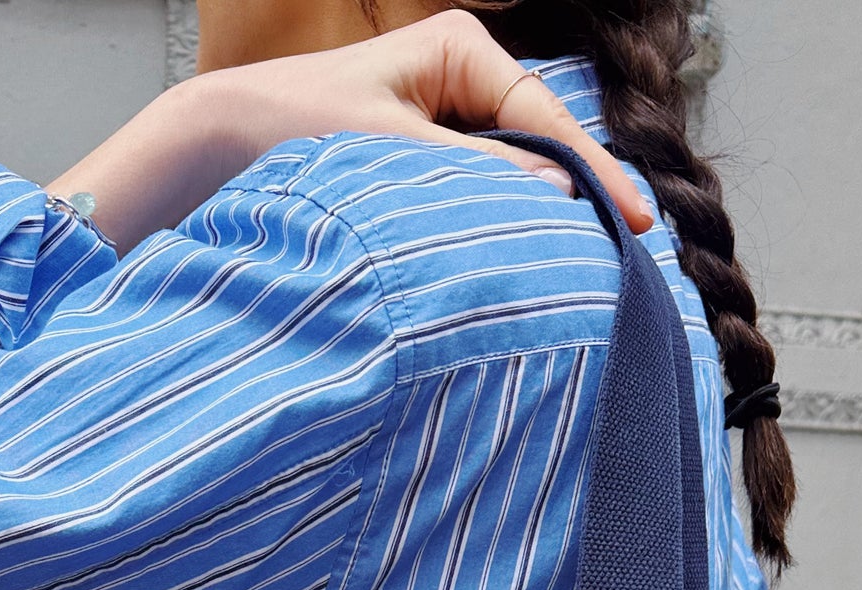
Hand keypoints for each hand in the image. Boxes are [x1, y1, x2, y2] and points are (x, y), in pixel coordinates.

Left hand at [51, 9, 651, 255]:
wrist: (225, 144)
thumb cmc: (294, 132)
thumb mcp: (392, 155)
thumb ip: (479, 173)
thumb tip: (560, 197)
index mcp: (459, 50)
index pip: (548, 119)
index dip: (596, 175)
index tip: (636, 224)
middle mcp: (461, 75)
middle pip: (544, 145)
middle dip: (581, 198)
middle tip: (631, 256)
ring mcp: (447, 117)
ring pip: (516, 174)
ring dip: (541, 219)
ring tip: (587, 267)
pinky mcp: (429, 160)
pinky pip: (484, 193)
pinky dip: (503, 227)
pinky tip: (528, 262)